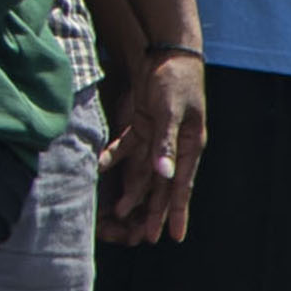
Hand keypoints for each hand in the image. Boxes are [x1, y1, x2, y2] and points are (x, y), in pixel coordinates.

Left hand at [97, 51, 207, 240]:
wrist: (165, 52)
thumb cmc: (176, 80)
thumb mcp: (172, 112)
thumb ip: (167, 144)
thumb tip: (165, 176)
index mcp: (191, 146)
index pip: (181, 186)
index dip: (177, 211)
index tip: (174, 236)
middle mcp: (175, 146)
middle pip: (162, 185)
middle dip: (154, 212)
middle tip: (147, 238)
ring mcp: (158, 137)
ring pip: (144, 171)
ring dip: (132, 191)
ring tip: (120, 212)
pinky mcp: (142, 125)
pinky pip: (126, 148)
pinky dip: (113, 158)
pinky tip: (99, 170)